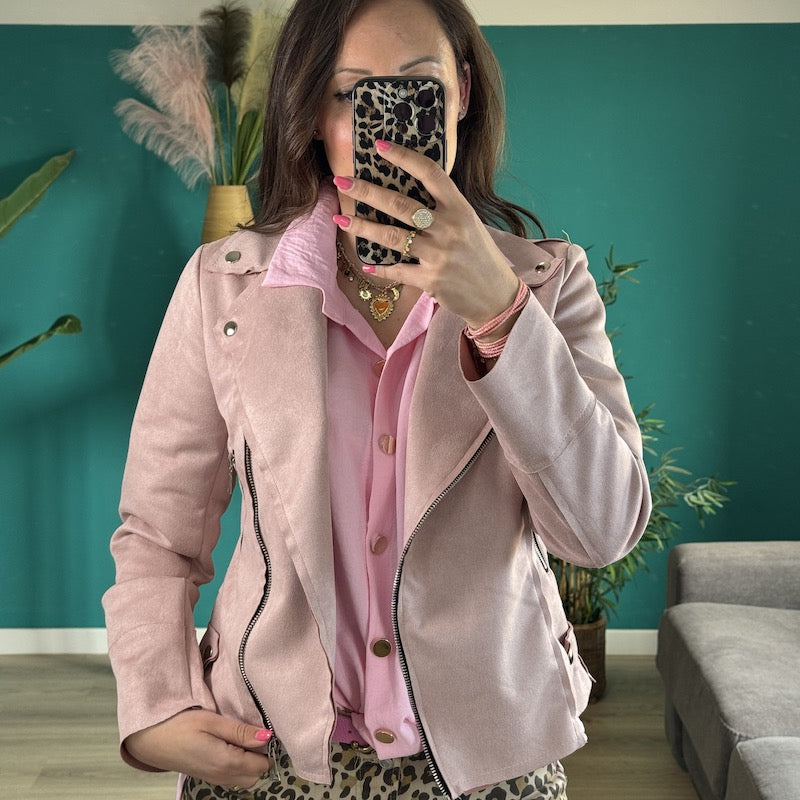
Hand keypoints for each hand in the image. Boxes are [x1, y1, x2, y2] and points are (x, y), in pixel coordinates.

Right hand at [125, 709, 272, 788]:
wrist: (151, 739)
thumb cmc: (180, 725)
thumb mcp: (212, 722)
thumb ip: (240, 732)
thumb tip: (267, 737)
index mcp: (226, 763)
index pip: (262, 765)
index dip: (267, 749)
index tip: (265, 730)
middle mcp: (222, 776)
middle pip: (256, 775)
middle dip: (262, 757)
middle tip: (254, 733)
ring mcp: (214, 779)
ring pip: (245, 779)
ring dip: (251, 763)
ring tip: (244, 738)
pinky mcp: (207, 777)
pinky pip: (232, 778)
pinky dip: (240, 766)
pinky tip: (233, 747)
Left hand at [333, 139, 519, 328]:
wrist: (496, 295)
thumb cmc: (480, 257)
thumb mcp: (469, 224)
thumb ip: (444, 209)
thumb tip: (410, 193)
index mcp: (460, 208)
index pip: (429, 173)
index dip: (403, 157)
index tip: (379, 146)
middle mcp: (448, 228)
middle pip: (399, 203)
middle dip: (366, 191)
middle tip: (341, 182)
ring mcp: (438, 254)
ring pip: (391, 235)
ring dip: (362, 227)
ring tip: (340, 219)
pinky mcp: (430, 279)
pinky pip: (397, 269)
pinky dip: (379, 267)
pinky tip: (365, 264)